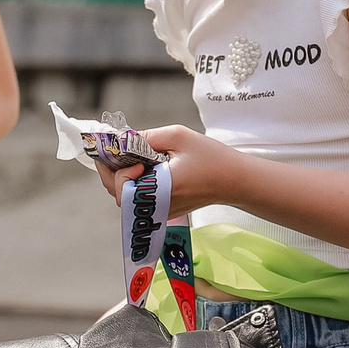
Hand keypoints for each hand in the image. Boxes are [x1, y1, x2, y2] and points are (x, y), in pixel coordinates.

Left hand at [97, 124, 235, 213]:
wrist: (235, 180)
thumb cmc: (211, 158)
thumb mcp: (178, 136)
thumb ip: (147, 137)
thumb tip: (123, 139)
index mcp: (160, 188)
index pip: (121, 187)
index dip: (117, 168)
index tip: (128, 153)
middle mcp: (158, 205)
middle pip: (119, 195)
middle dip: (113, 173)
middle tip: (120, 153)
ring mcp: (162, 211)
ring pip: (128, 200)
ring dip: (124, 179)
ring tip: (132, 158)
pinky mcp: (166, 210)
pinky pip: (141, 201)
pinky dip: (136, 185)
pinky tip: (143, 168)